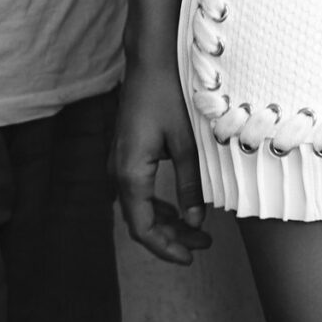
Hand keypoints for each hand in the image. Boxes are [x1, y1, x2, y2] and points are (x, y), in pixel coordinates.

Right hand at [114, 59, 209, 263]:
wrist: (149, 63)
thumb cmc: (168, 96)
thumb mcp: (186, 142)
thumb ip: (190, 183)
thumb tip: (195, 220)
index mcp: (130, 174)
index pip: (143, 228)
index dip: (165, 248)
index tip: (189, 257)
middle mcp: (118, 173)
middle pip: (141, 222)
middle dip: (171, 238)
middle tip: (203, 245)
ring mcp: (119, 165)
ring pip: (140, 208)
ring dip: (167, 223)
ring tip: (198, 232)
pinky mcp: (126, 156)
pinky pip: (140, 192)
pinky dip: (159, 205)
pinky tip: (180, 210)